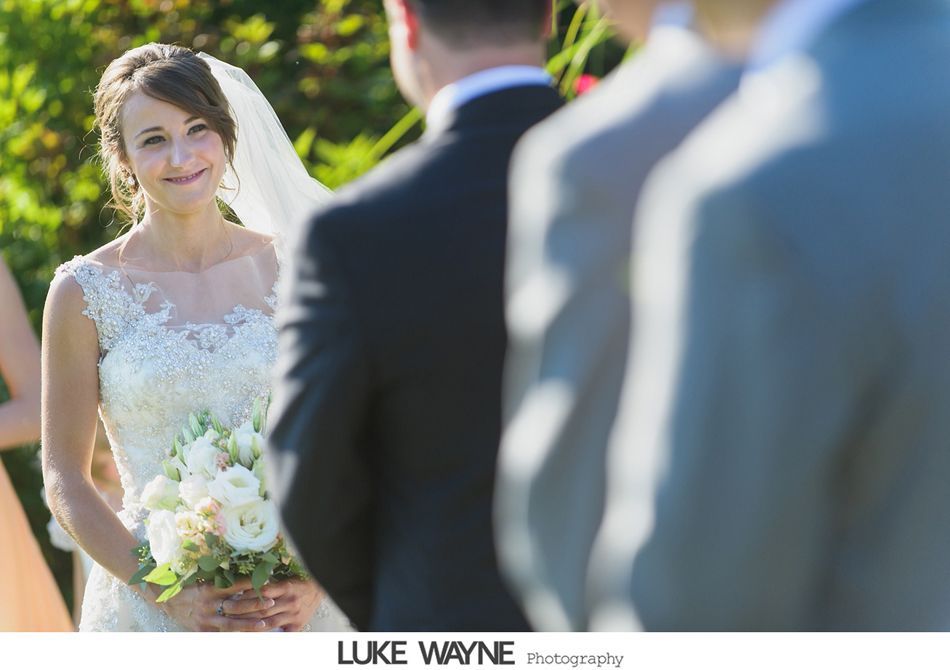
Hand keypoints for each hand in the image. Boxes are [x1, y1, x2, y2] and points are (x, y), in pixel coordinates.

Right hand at [154, 578, 269, 631]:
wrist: (167, 601)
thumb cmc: (190, 588)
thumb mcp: (205, 581)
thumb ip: (222, 582)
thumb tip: (246, 579)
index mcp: (209, 589)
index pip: (234, 585)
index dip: (250, 583)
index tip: (265, 579)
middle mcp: (208, 605)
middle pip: (235, 606)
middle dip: (254, 604)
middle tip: (271, 602)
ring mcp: (205, 620)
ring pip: (230, 624)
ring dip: (248, 624)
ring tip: (264, 624)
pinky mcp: (202, 631)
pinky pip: (221, 634)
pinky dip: (235, 635)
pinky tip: (248, 635)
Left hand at [222, 578, 324, 631]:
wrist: (319, 589)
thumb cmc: (299, 583)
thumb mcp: (286, 579)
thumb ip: (270, 585)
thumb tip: (246, 589)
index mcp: (287, 587)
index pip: (262, 592)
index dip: (246, 595)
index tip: (233, 596)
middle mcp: (290, 601)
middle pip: (262, 609)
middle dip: (243, 611)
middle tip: (227, 611)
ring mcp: (293, 615)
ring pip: (267, 622)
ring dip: (250, 624)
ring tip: (235, 624)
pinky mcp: (296, 626)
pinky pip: (278, 632)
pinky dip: (266, 633)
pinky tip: (254, 633)